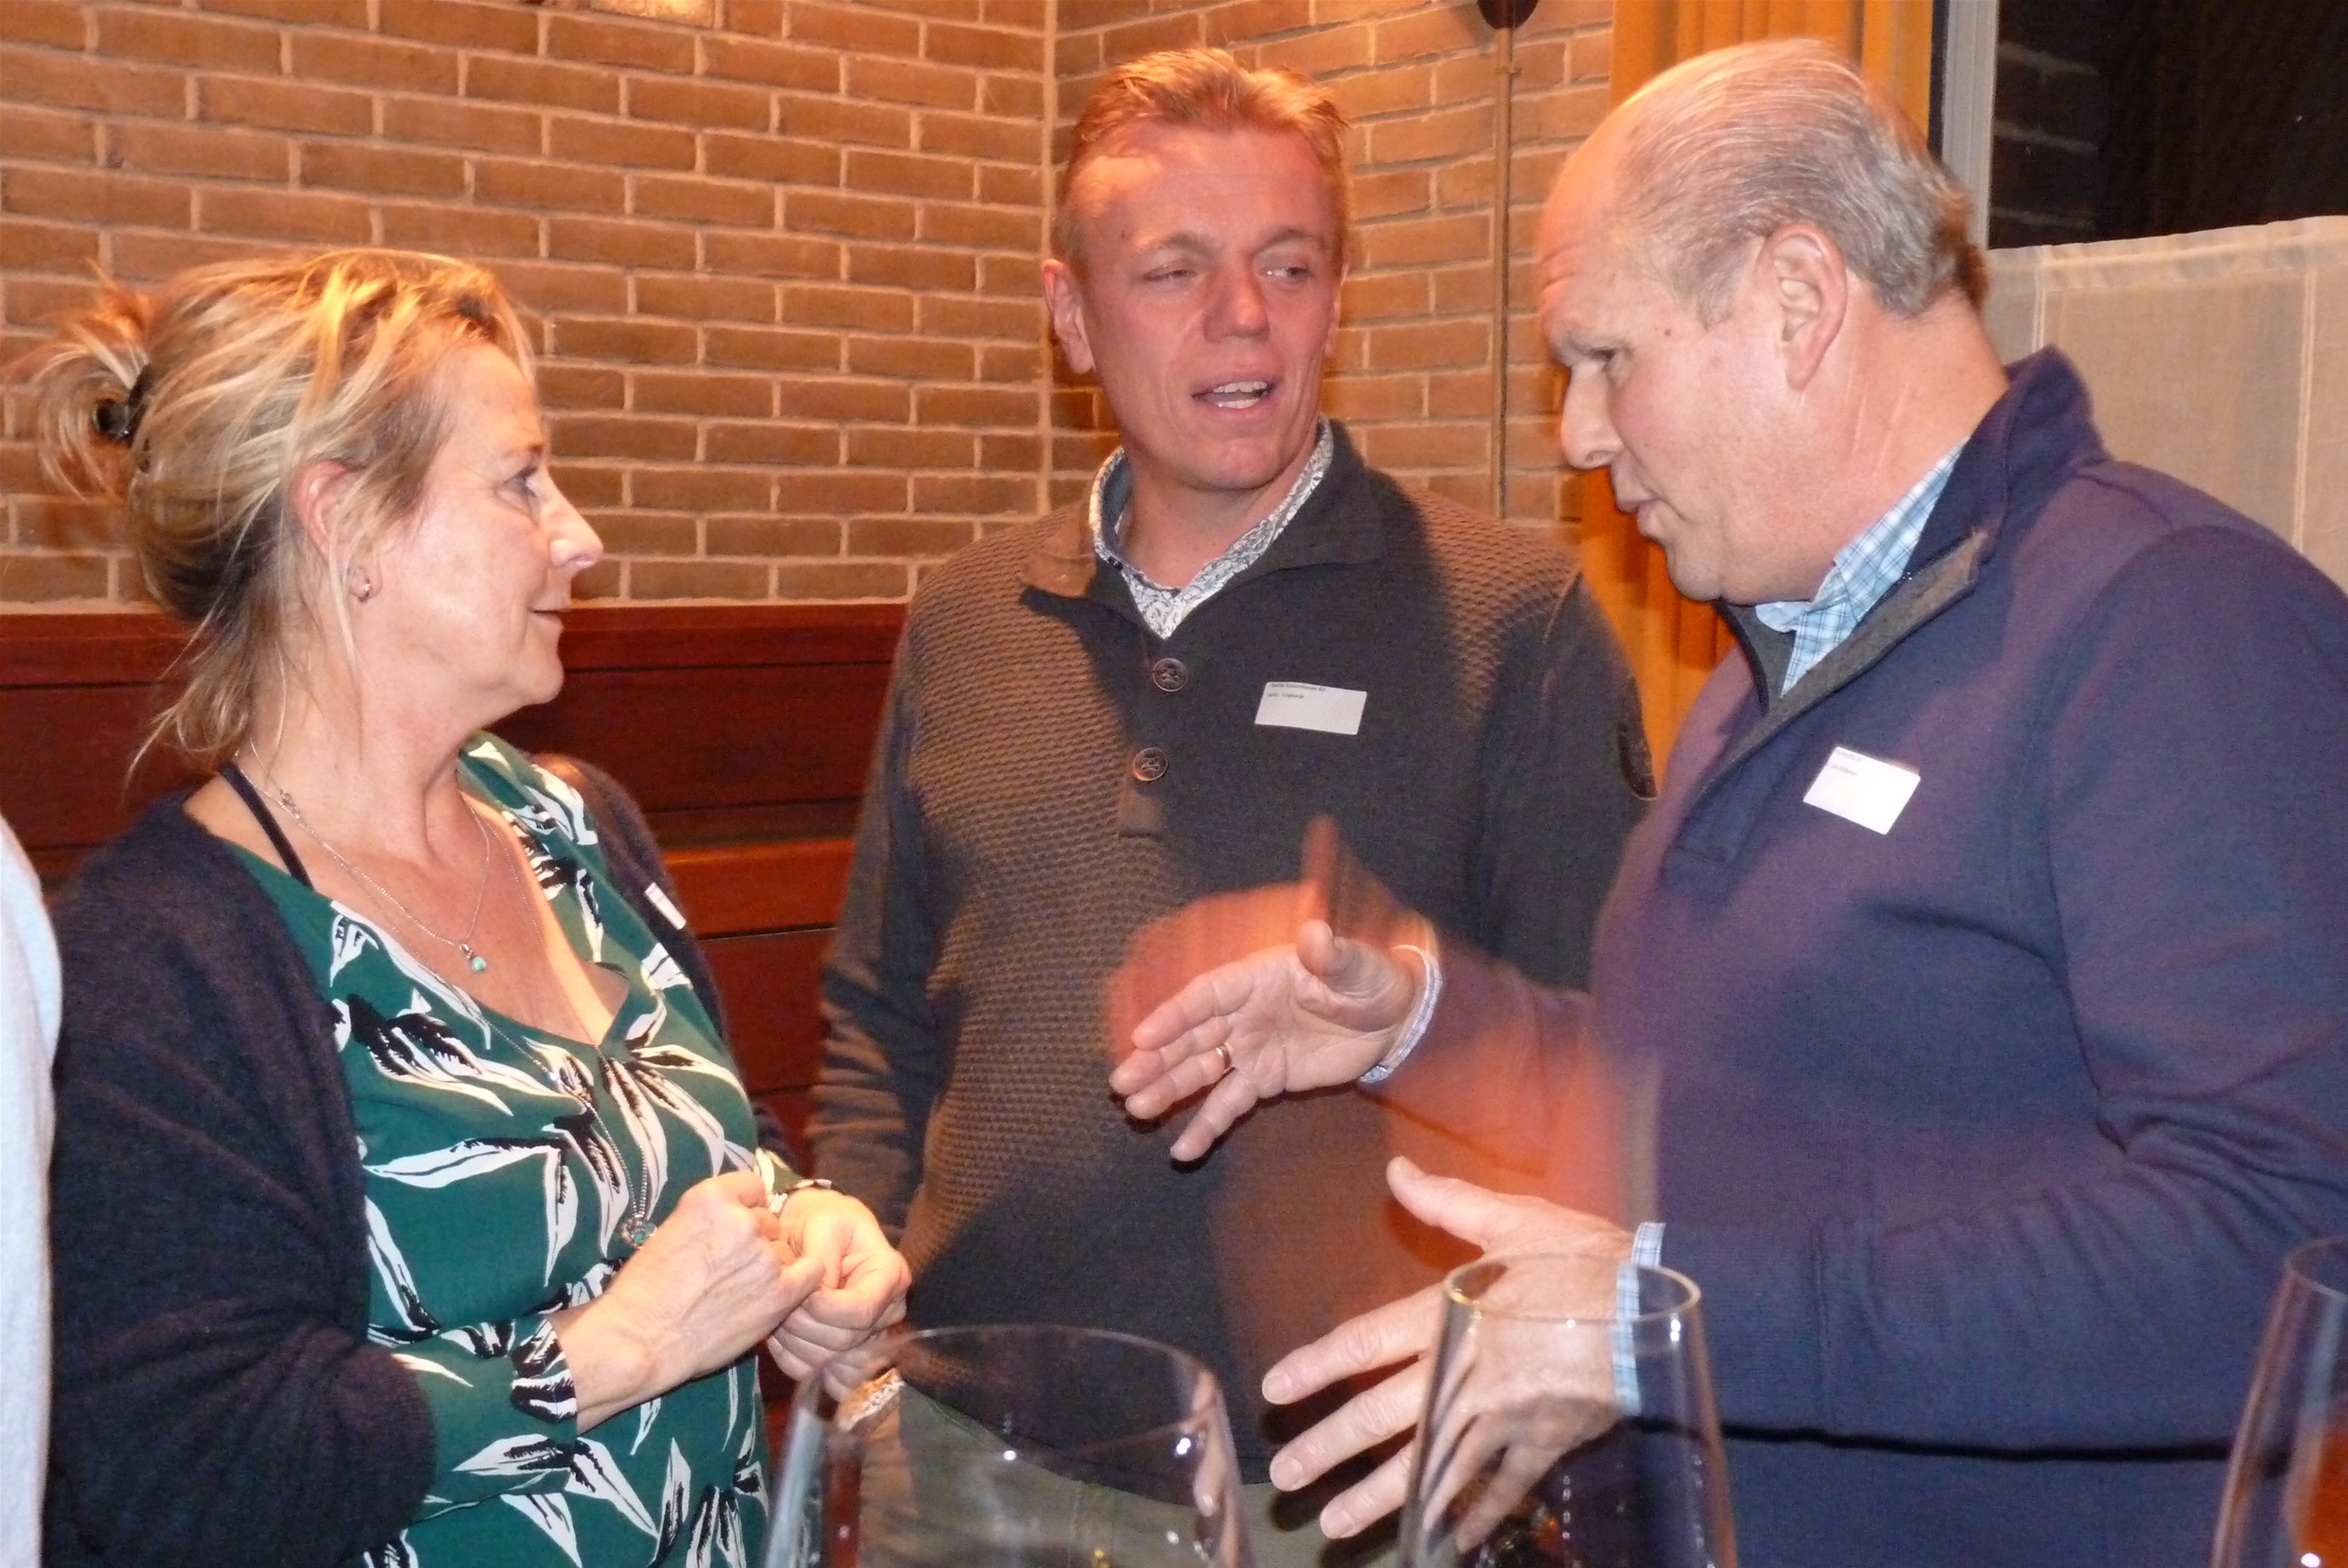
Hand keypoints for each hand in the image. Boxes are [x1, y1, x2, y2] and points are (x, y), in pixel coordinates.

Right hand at [552, 1169, 814, 1431]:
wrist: (639, 1339)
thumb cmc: (644, 1292)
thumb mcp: (672, 1231)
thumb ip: (712, 1220)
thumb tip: (741, 1217)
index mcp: (711, 1197)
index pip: (753, 1188)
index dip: (747, 1209)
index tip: (735, 1230)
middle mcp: (742, 1219)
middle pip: (769, 1222)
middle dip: (757, 1243)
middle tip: (732, 1273)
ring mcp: (764, 1255)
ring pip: (785, 1250)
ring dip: (773, 1267)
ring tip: (742, 1294)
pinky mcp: (780, 1291)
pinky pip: (811, 1272)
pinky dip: (801, 1280)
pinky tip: (783, 1293)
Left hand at [766, 1188, 910, 1396]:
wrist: (811, 1235)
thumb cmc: (821, 1222)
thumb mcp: (823, 1225)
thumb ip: (821, 1258)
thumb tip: (817, 1294)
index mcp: (891, 1275)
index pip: (860, 1313)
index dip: (823, 1309)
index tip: (799, 1291)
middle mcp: (889, 1311)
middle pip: (843, 1342)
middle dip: (803, 1325)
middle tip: (780, 1302)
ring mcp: (869, 1337)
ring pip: (827, 1362)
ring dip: (794, 1341)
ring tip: (779, 1313)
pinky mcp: (847, 1355)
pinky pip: (817, 1373)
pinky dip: (791, 1357)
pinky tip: (782, 1333)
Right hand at [1111, 919, 1424, 1161]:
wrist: (1395, 1019)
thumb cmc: (1370, 980)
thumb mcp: (1354, 965)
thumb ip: (1330, 955)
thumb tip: (1315, 933)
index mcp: (1256, 978)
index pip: (1206, 997)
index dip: (1174, 1015)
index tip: (1142, 1036)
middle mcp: (1244, 1013)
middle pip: (1191, 1037)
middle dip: (1157, 1059)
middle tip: (1122, 1082)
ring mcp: (1251, 1048)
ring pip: (1201, 1071)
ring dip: (1169, 1090)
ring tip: (1136, 1110)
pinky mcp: (1265, 1079)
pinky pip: (1230, 1103)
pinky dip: (1207, 1125)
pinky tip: (1183, 1149)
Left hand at [1261, 1157, 1631, 1538]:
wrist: (1654, 1306)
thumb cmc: (1584, 1256)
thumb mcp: (1513, 1217)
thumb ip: (1447, 1200)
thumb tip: (1396, 1171)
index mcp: (1449, 1313)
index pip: (1365, 1343)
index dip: (1317, 1366)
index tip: (1275, 1390)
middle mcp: (1463, 1370)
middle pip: (1382, 1415)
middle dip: (1330, 1447)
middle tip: (1286, 1478)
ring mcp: (1502, 1414)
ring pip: (1428, 1463)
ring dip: (1378, 1496)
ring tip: (1335, 1524)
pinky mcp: (1543, 1441)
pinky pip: (1498, 1487)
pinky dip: (1470, 1514)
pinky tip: (1440, 1537)